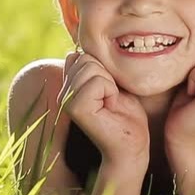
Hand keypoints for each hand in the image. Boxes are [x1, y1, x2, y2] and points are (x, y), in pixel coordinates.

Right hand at [57, 50, 149, 166]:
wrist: (131, 145)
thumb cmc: (126, 115)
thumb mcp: (110, 83)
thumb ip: (94, 67)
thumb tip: (76, 50)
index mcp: (69, 85)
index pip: (82, 54)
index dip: (104, 69)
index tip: (109, 91)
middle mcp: (63, 92)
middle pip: (87, 58)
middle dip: (107, 75)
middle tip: (111, 98)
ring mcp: (67, 100)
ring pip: (92, 67)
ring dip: (110, 84)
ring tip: (111, 102)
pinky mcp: (76, 108)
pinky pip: (97, 81)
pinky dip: (111, 92)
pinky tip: (111, 107)